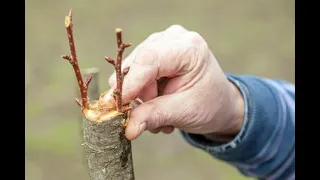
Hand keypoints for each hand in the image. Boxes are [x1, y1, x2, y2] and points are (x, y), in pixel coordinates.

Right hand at [106, 25, 244, 139]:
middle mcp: (173, 38)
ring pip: (132, 69)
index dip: (130, 83)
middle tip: (150, 117)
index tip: (118, 106)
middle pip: (137, 63)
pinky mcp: (155, 51)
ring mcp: (162, 42)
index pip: (149, 59)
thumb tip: (129, 129)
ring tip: (161, 113)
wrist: (219, 103)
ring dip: (141, 97)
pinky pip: (134, 71)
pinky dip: (142, 92)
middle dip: (138, 95)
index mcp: (189, 49)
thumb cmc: (209, 105)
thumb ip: (154, 116)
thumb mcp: (184, 112)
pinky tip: (158, 102)